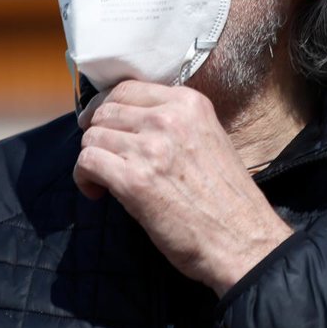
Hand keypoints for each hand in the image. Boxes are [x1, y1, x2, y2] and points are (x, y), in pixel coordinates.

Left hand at [75, 80, 292, 295]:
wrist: (242, 240)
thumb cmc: (228, 199)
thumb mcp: (210, 139)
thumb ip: (175, 124)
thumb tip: (133, 123)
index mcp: (189, 104)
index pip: (127, 88)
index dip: (108, 107)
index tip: (104, 124)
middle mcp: (168, 119)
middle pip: (106, 111)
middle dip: (97, 133)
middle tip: (101, 155)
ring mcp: (150, 147)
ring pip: (92, 137)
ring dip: (92, 158)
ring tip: (103, 179)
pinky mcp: (134, 180)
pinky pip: (88, 162)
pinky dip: (84, 177)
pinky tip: (97, 192)